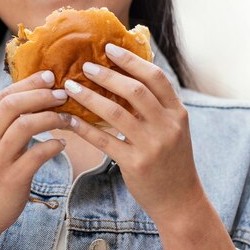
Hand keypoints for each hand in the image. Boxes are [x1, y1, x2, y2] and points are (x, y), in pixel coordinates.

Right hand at [0, 71, 69, 235]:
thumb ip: (4, 121)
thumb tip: (35, 95)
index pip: (4, 95)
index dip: (29, 83)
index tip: (51, 76)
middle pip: (13, 105)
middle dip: (42, 96)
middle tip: (63, 94)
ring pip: (26, 126)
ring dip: (52, 118)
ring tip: (68, 119)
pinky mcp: (12, 178)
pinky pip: (38, 154)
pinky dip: (54, 145)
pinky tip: (63, 144)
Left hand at [63, 43, 204, 224]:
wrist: (180, 200)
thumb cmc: (171, 161)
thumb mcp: (172, 129)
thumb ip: (155, 106)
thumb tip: (126, 76)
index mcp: (178, 113)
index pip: (155, 77)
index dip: (131, 60)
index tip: (109, 48)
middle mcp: (168, 126)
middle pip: (134, 91)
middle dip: (107, 75)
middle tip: (85, 66)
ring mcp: (152, 145)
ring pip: (116, 113)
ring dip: (89, 98)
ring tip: (70, 87)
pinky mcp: (136, 164)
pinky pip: (105, 140)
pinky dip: (85, 128)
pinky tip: (70, 120)